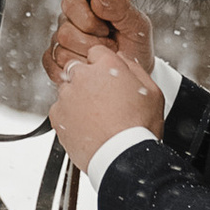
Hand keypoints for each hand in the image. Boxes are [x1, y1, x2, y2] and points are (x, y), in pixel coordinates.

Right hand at [41, 0, 153, 88]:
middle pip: (64, 32)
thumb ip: (120, 8)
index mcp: (85, 6)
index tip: (106, 30)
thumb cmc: (134, 45)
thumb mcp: (137, 23)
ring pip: (60, 52)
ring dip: (85, 59)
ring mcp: (60, 42)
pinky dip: (70, 70)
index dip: (88, 20)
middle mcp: (68, 22)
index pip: (70, 4)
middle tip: (109, 47)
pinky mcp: (55, 62)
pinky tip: (87, 69)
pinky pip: (51, 65)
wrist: (133, 72)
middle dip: (91, 44)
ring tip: (100, 58)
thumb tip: (97, 2)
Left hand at [49, 41, 162, 170]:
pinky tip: (86, 127)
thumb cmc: (140, 127)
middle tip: (101, 99)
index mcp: (107, 65)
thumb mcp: (152, 92)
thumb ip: (135, 68)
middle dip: (87, 79)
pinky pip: (60, 109)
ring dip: (77, 98)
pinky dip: (69, 116)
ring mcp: (67, 95)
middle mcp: (83, 76)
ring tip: (95, 118)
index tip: (108, 77)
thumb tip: (123, 58)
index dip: (103, 64)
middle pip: (78, 68)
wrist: (122, 157)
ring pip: (68, 89)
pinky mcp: (57, 115)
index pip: (96, 51)